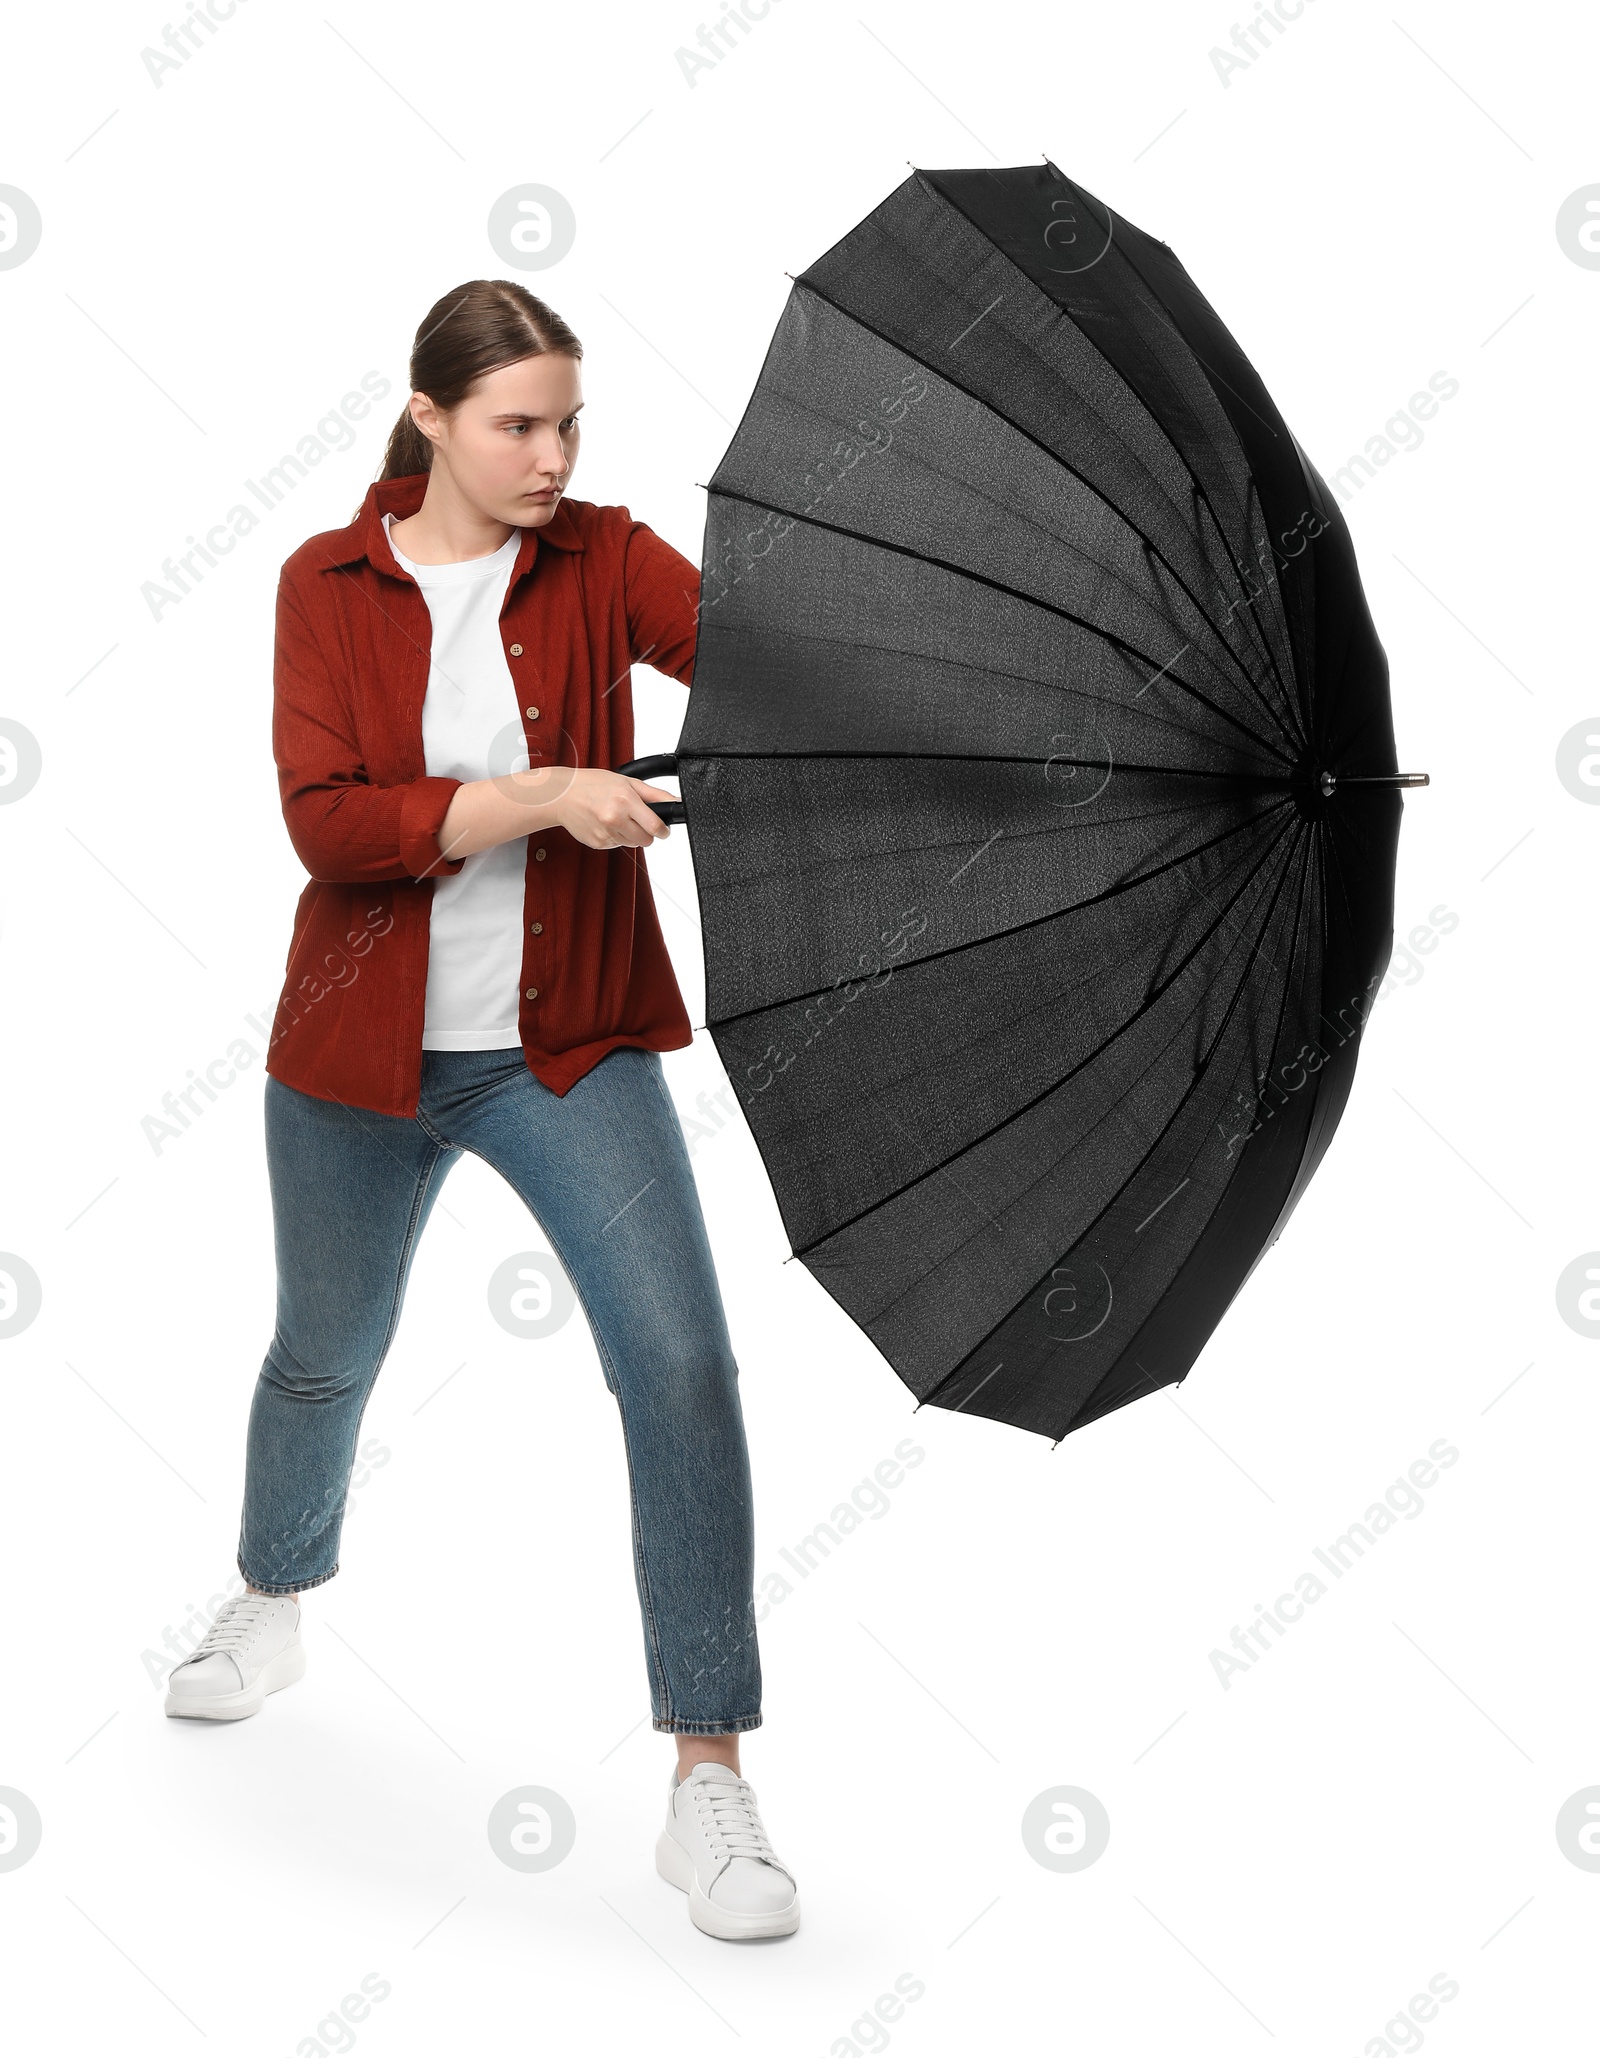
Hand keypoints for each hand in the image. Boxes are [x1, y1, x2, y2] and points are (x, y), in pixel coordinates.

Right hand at [550, 766, 677, 850]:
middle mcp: (615, 818)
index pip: (655, 826)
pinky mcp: (597, 843)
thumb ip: (654, 794)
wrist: (562, 795)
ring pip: (632, 844)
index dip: (663, 831)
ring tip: (616, 817)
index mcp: (625, 801)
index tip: (663, 830)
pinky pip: (617, 845)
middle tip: (636, 819)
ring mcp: (605, 833)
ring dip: (630, 834)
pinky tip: (604, 823)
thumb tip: (675, 801)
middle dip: (646, 832)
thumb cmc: (593, 784)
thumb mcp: (627, 782)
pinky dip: (615, 837)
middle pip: (646, 840)